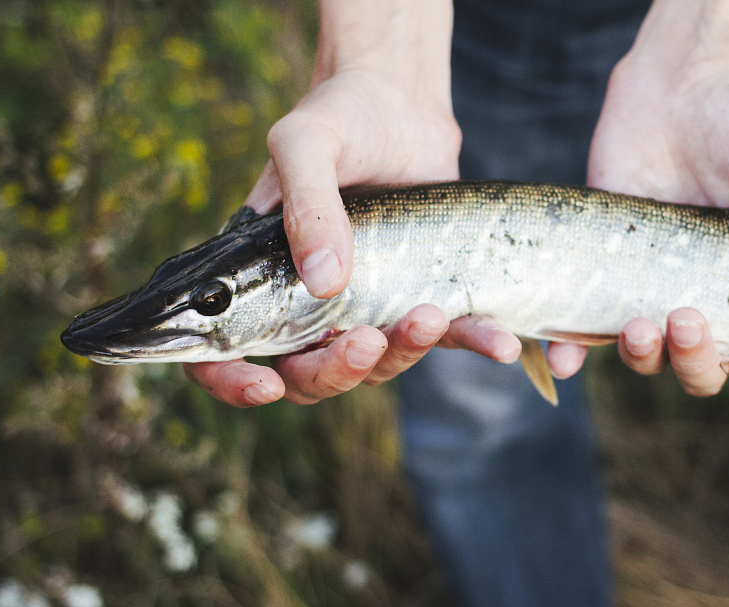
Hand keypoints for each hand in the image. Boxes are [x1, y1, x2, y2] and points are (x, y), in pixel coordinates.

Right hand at [185, 1, 520, 406]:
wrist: (402, 101)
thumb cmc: (339, 115)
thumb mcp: (307, 144)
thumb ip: (306, 207)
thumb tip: (325, 283)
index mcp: (258, 276)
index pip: (226, 350)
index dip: (234, 381)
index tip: (264, 384)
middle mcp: (309, 302)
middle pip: (308, 374)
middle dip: (334, 371)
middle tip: (366, 340)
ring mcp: (368, 304)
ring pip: (375, 366)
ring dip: (401, 355)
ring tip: (429, 315)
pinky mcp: (421, 294)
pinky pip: (445, 335)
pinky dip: (473, 342)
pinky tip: (501, 343)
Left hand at [555, 1, 728, 439]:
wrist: (681, 83)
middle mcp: (716, 301)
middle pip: (709, 371)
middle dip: (699, 362)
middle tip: (688, 316)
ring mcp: (659, 290)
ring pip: (650, 359)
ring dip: (644, 357)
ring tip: (639, 319)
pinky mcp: (607, 272)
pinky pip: (586, 330)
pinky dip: (572, 353)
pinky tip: (565, 357)